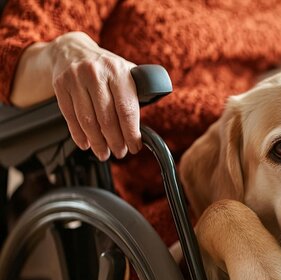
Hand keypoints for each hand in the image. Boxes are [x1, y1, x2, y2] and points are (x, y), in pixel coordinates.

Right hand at [50, 31, 139, 159]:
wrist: (72, 50)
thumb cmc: (106, 67)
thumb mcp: (126, 71)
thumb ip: (138, 92)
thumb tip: (145, 125)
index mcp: (118, 71)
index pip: (126, 109)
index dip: (131, 133)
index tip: (135, 146)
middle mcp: (96, 74)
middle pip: (106, 118)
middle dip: (115, 141)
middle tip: (120, 152)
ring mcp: (76, 79)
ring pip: (87, 120)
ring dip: (97, 142)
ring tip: (103, 152)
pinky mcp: (60, 86)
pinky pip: (70, 116)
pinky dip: (78, 134)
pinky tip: (86, 143)